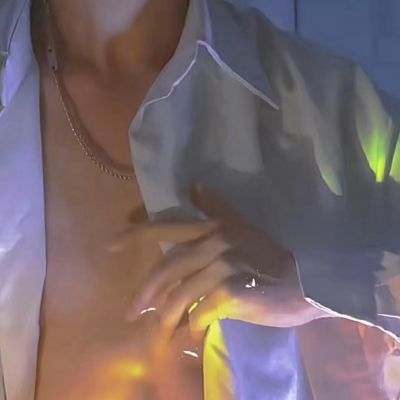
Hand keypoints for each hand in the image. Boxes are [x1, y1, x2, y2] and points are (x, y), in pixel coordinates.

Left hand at [109, 183, 324, 338]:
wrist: (306, 281)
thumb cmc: (271, 256)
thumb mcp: (243, 226)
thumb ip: (217, 207)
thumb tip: (195, 185)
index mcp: (214, 228)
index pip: (167, 228)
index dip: (137, 234)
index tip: (111, 244)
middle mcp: (214, 243)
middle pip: (167, 268)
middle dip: (146, 292)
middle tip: (132, 310)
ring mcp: (222, 268)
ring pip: (181, 295)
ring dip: (167, 317)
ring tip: (161, 330)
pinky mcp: (231, 293)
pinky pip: (201, 313)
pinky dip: (193, 326)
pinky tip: (192, 332)